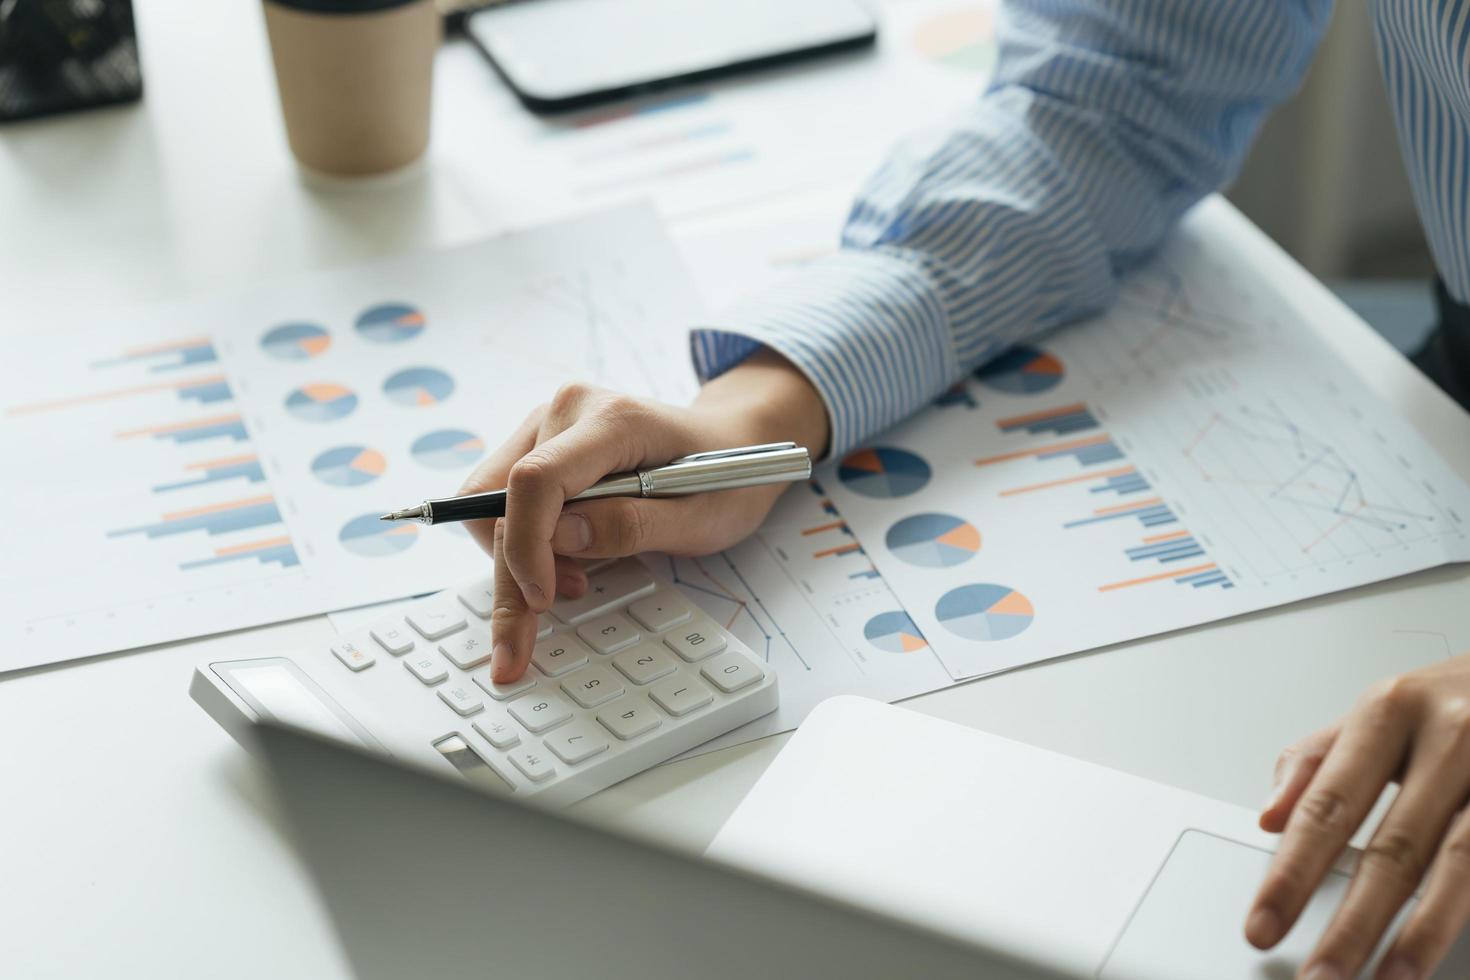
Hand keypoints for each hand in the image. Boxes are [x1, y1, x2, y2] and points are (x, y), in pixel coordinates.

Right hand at [460, 349, 828, 683]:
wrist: (734, 442)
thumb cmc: (726, 478)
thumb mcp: (701, 517)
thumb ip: (633, 525)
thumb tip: (563, 537)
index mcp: (614, 419)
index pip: (538, 478)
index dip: (529, 545)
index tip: (542, 598)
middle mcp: (570, 410)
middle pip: (502, 497)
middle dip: (510, 574)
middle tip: (522, 642)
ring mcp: (551, 423)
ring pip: (492, 503)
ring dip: (517, 559)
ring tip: (576, 581)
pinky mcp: (543, 443)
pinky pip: (505, 500)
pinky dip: (524, 543)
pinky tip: (566, 560)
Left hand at [1246, 653, 1469, 978]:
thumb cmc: (1451, 699)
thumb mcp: (1380, 710)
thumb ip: (1319, 760)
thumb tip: (1268, 818)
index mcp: (1391, 710)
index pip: (1328, 805)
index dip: (1291, 872)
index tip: (1262, 925)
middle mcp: (1451, 737)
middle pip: (1393, 848)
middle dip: (1352, 924)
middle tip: (1319, 976)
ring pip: (1460, 866)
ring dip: (1420, 935)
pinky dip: (1465, 911)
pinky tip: (1439, 950)